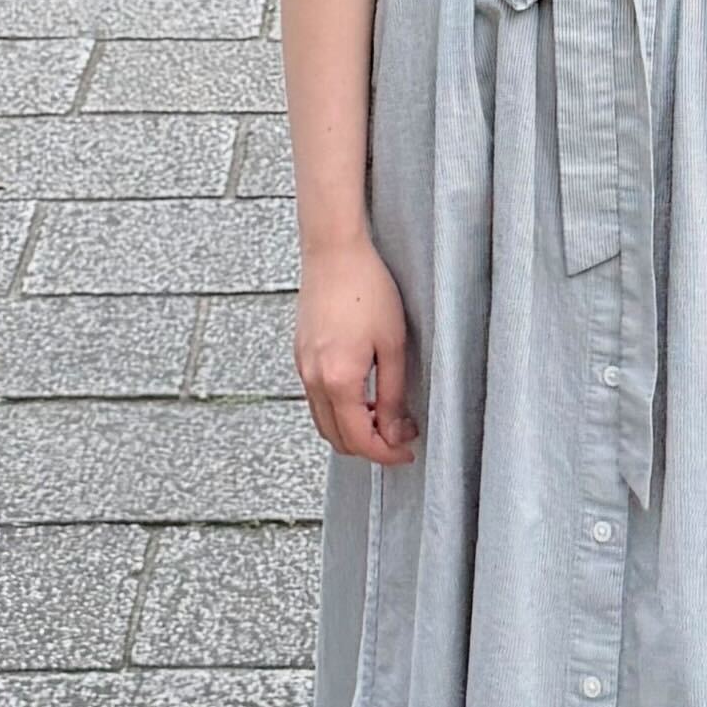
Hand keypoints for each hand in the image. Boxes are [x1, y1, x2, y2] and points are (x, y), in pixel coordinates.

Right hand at [295, 236, 418, 468]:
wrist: (334, 252)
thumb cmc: (366, 287)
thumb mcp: (393, 345)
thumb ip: (393, 394)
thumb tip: (394, 429)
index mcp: (338, 380)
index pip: (359, 440)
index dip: (386, 454)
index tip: (406, 451)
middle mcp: (313, 379)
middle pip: (336, 439)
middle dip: (369, 447)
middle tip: (399, 435)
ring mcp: (302, 368)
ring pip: (324, 421)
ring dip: (352, 429)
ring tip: (382, 414)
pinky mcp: (300, 356)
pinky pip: (316, 399)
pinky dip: (338, 409)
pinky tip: (361, 394)